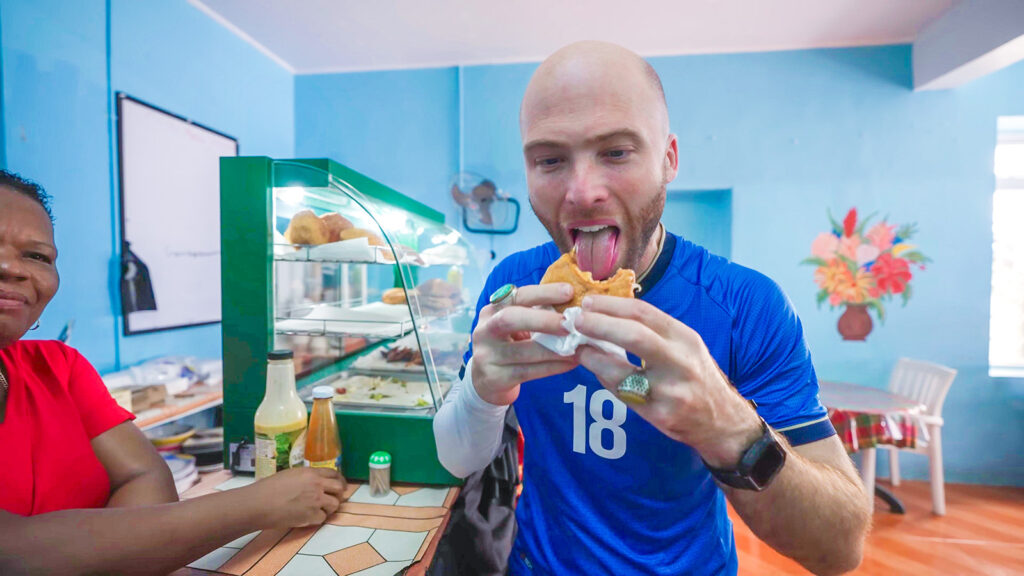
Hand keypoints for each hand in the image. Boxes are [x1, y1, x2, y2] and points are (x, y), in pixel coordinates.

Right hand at [248, 467, 347, 528]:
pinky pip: (323, 518)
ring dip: (329, 507)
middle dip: (339, 494)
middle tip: (334, 498)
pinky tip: (308, 517)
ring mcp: (316, 501)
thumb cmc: (268, 488)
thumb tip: (313, 482)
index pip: (334, 473)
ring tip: (320, 509)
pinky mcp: (312, 516)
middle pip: (339, 488)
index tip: (339, 484)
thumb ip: (306, 477)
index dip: (338, 480)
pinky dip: (317, 519)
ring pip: (335, 504)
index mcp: (311, 473)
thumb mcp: (290, 474)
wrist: (260, 504)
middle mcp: (317, 485)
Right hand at [471, 283, 578, 404]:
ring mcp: (486, 355)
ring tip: (577, 347)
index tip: (569, 291)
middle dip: (543, 320)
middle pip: (510, 319)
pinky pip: (527, 371)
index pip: (517, 295)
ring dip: (554, 349)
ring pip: (522, 350)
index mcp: (493, 310)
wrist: (487, 381)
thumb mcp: (516, 326)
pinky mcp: (494, 378)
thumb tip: (576, 307)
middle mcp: (484, 330)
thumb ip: (537, 315)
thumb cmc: (510, 346)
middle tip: (570, 324)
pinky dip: (552, 367)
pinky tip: (570, 363)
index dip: (543, 292)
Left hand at [573, 295, 762, 467]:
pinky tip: (598, 372)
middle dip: (599, 325)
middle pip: (634, 336)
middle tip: (576, 320)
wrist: (723, 423)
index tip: (587, 302)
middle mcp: (681, 362)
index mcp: (685, 338)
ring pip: (621, 371)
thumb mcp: (684, 348)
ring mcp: (671, 391)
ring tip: (580, 348)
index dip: (611, 305)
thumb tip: (607, 315)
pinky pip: (623, 395)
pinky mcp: (661, 416)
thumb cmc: (696, 378)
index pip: (644, 313)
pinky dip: (606, 380)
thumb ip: (652, 333)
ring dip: (593, 358)